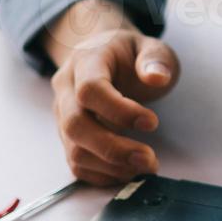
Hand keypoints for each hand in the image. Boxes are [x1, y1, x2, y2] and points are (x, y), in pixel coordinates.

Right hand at [46, 1, 178, 185]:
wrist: (101, 53)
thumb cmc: (128, 54)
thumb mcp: (149, 46)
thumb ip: (155, 59)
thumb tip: (158, 77)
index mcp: (85, 61)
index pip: (90, 90)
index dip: (119, 111)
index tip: (152, 123)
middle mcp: (66, 89)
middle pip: (75, 126)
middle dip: (113, 149)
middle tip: (149, 159)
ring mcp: (64, 115)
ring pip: (74, 150)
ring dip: (111, 166)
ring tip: (145, 167)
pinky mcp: (68, 136)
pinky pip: (77, 164)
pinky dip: (103, 175)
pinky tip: (129, 171)